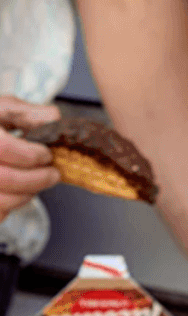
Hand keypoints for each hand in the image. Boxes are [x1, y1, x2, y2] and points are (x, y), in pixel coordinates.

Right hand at [0, 98, 61, 222]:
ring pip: (0, 200)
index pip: (4, 148)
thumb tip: (54, 119)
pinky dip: (10, 207)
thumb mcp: (6, 109)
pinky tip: (18, 192)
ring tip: (38, 183)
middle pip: (4, 178)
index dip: (31, 155)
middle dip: (37, 179)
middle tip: (54, 174)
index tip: (47, 155)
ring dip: (27, 194)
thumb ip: (30, 114)